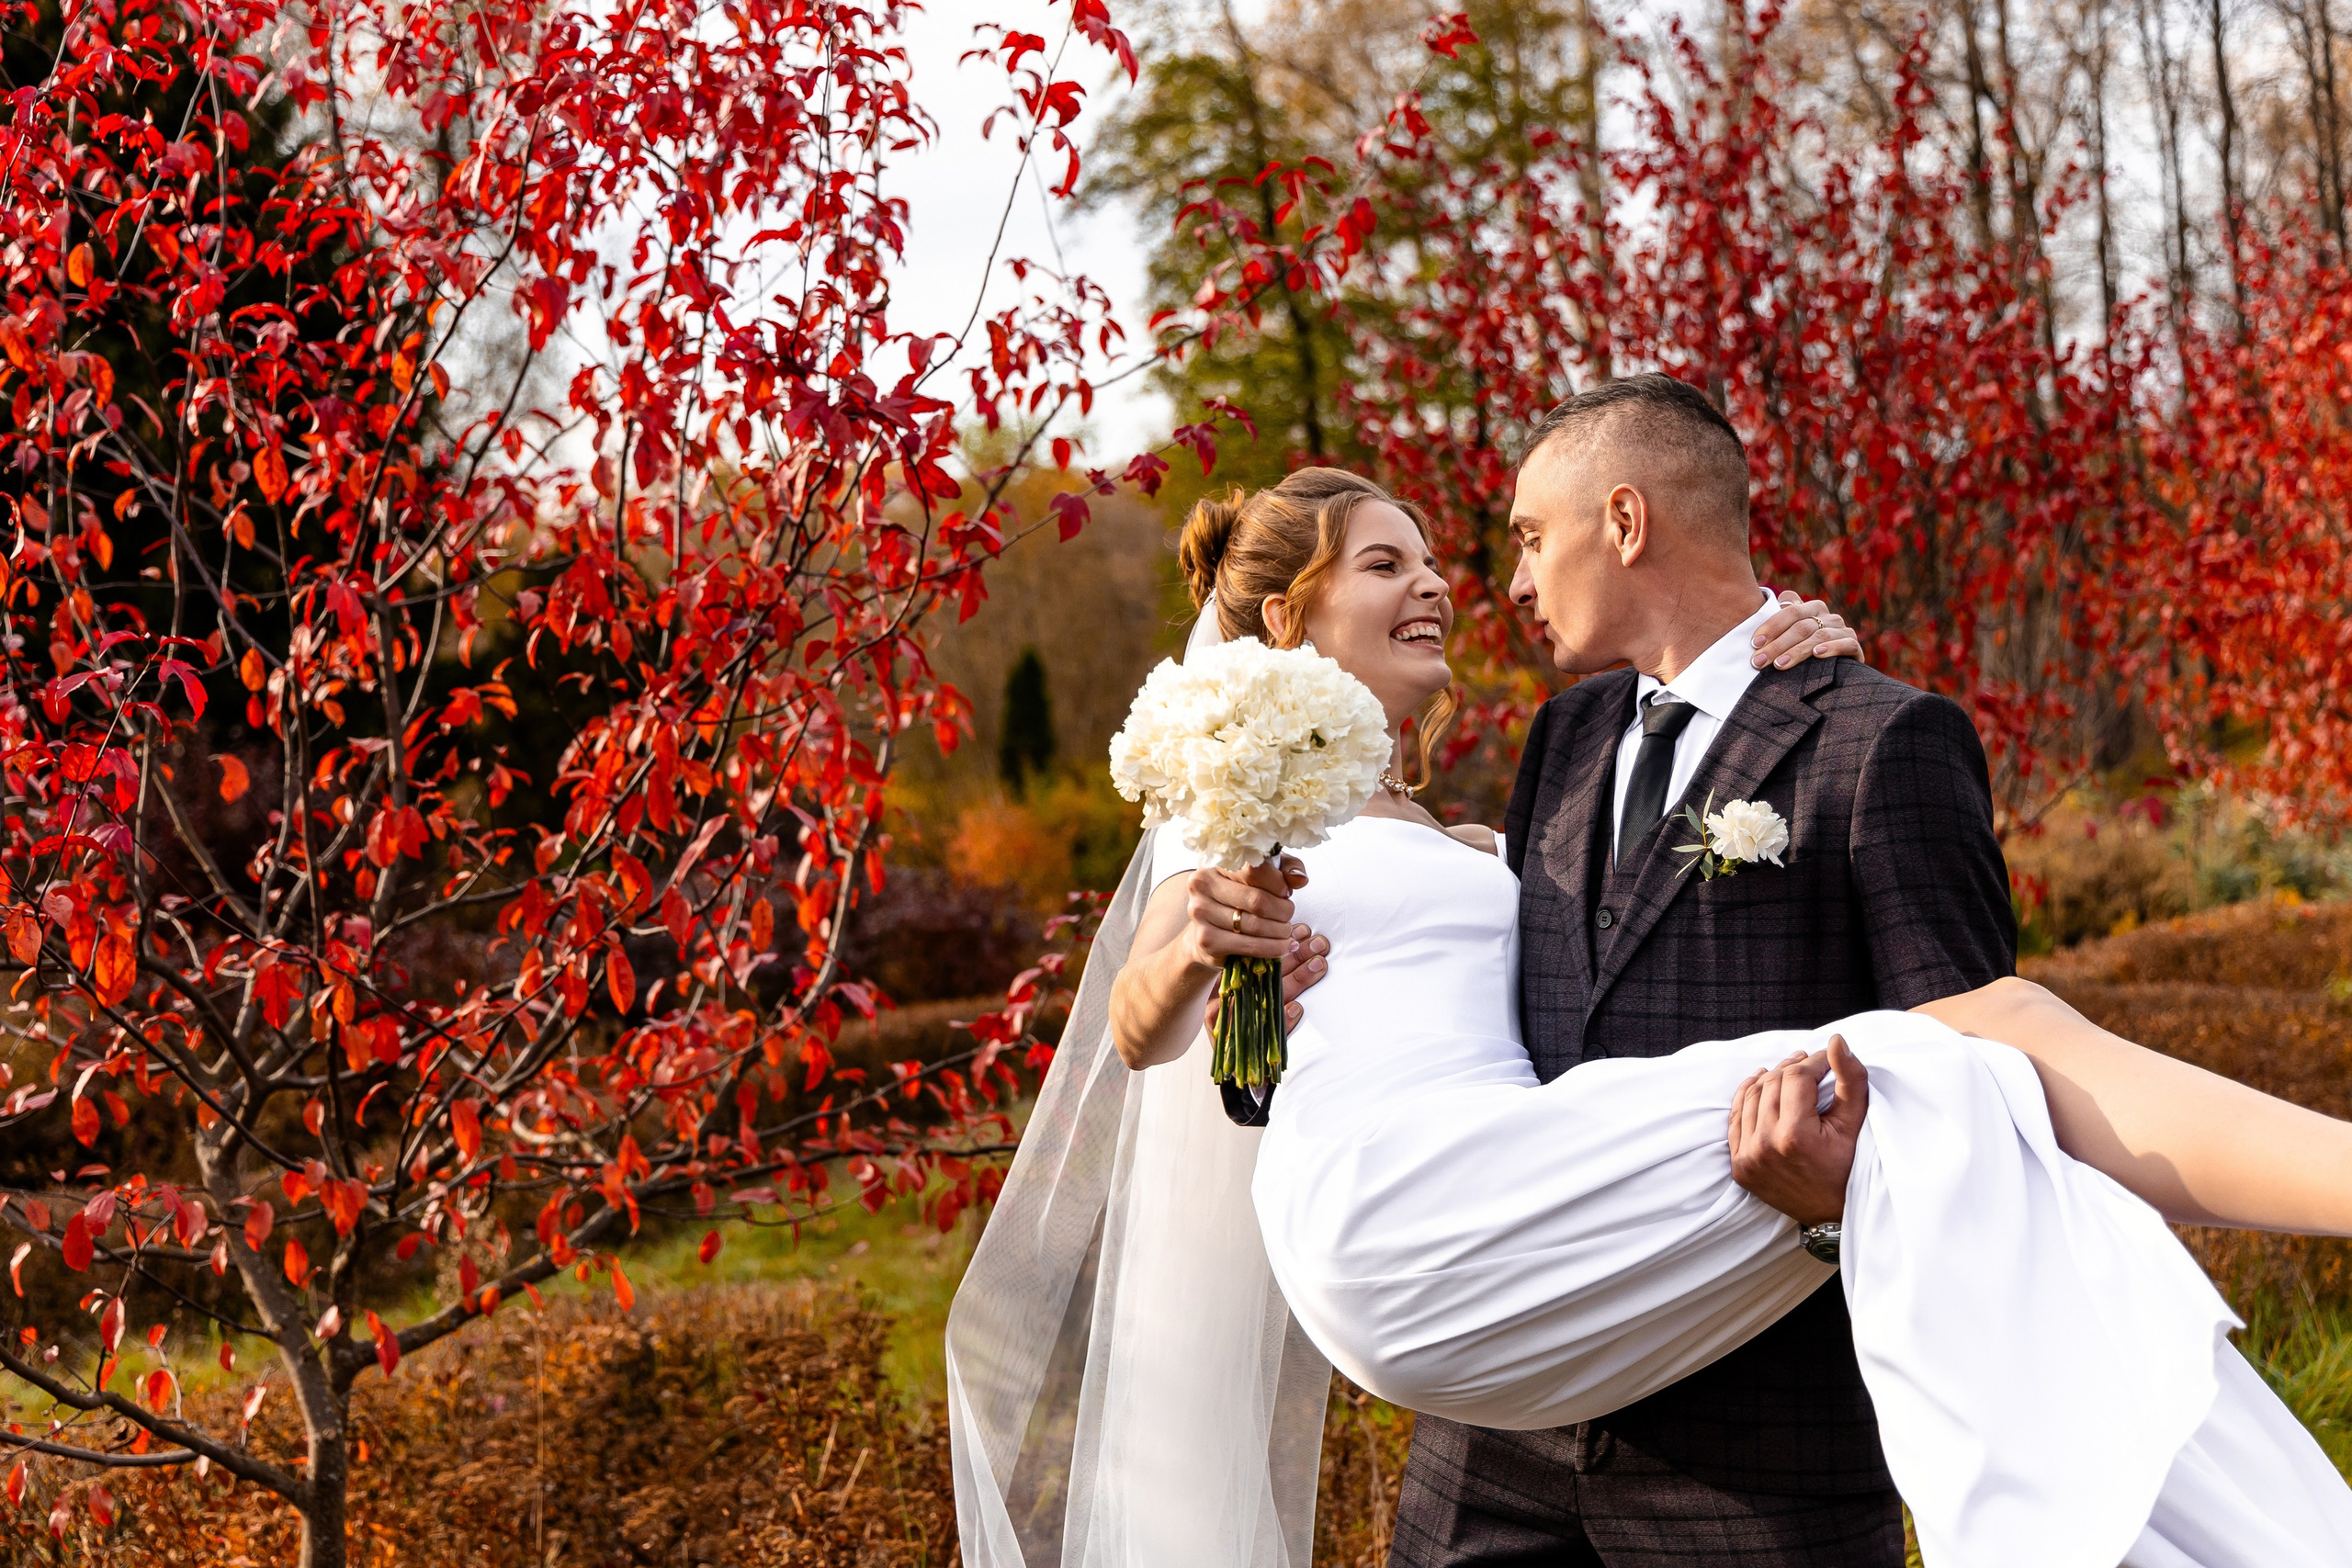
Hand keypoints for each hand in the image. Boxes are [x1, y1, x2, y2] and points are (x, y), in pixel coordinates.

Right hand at [1182, 858, 1329, 1031]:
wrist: (1206, 934)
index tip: (1286, 892)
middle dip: (1283, 911)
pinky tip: (1283, 947)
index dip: (1279, 883)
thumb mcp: (1260, 877)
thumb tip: (1299, 879)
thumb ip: (1284, 868)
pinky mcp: (1206, 940)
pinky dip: (1273, 949)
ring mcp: (1201, 914)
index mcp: (1215, 864)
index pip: (1255, 869)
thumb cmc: (1237, 900)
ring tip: (1287, 932)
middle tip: (1289, 915)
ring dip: (1281, 932)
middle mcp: (1202, 886)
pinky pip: (1250, 946)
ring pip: (1256, 926)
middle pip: (1258, 900)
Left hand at [1728, 1034, 1867, 1226]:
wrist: (1828, 1214)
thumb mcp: (1854, 1124)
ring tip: (1788, 1071)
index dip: (1814, 1062)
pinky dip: (1747, 1096)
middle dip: (1793, 1067)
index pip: (1797, 1078)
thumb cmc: (1847, 1166)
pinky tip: (1759, 1082)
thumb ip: (1850, 1079)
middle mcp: (1765, 1146)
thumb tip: (1836, 1040)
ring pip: (1752, 1096)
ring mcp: (1748, 1157)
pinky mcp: (1739, 1165)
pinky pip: (1736, 1118)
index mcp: (1795, 1136)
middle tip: (1809, 1062)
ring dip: (1770, 1078)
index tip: (1827, 1060)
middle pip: (1773, 1083)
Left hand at [1752, 590, 1865, 669]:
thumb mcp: (1791, 635)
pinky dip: (1831, 648)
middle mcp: (1829, 617)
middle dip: (1777, 645)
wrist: (1836, 672)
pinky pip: (1846, 644)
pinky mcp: (1854, 646)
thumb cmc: (1804, 650)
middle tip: (1759, 661)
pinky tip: (1817, 655)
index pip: (1791, 612)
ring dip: (1797, 651)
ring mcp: (1843, 630)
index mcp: (1812, 608)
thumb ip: (1782, 617)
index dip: (1771, 626)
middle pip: (1801, 626)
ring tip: (1779, 664)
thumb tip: (1777, 601)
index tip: (1754, 643)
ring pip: (1819, 636)